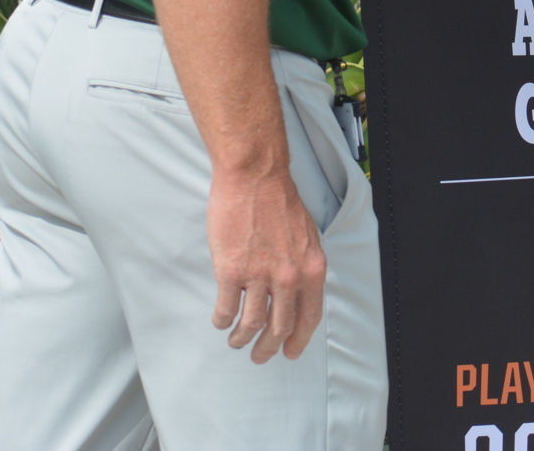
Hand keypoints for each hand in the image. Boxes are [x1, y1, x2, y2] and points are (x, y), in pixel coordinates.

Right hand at [208, 172, 327, 362]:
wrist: (255, 177)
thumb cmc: (280, 201)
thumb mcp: (307, 237)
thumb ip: (303, 266)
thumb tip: (296, 293)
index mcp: (312, 268)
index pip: (309, 316)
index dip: (299, 340)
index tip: (289, 352)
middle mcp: (290, 276)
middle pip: (280, 327)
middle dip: (269, 348)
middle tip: (260, 356)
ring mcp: (260, 275)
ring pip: (251, 324)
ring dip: (242, 339)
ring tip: (237, 342)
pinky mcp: (231, 271)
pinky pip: (226, 308)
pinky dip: (222, 320)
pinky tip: (221, 321)